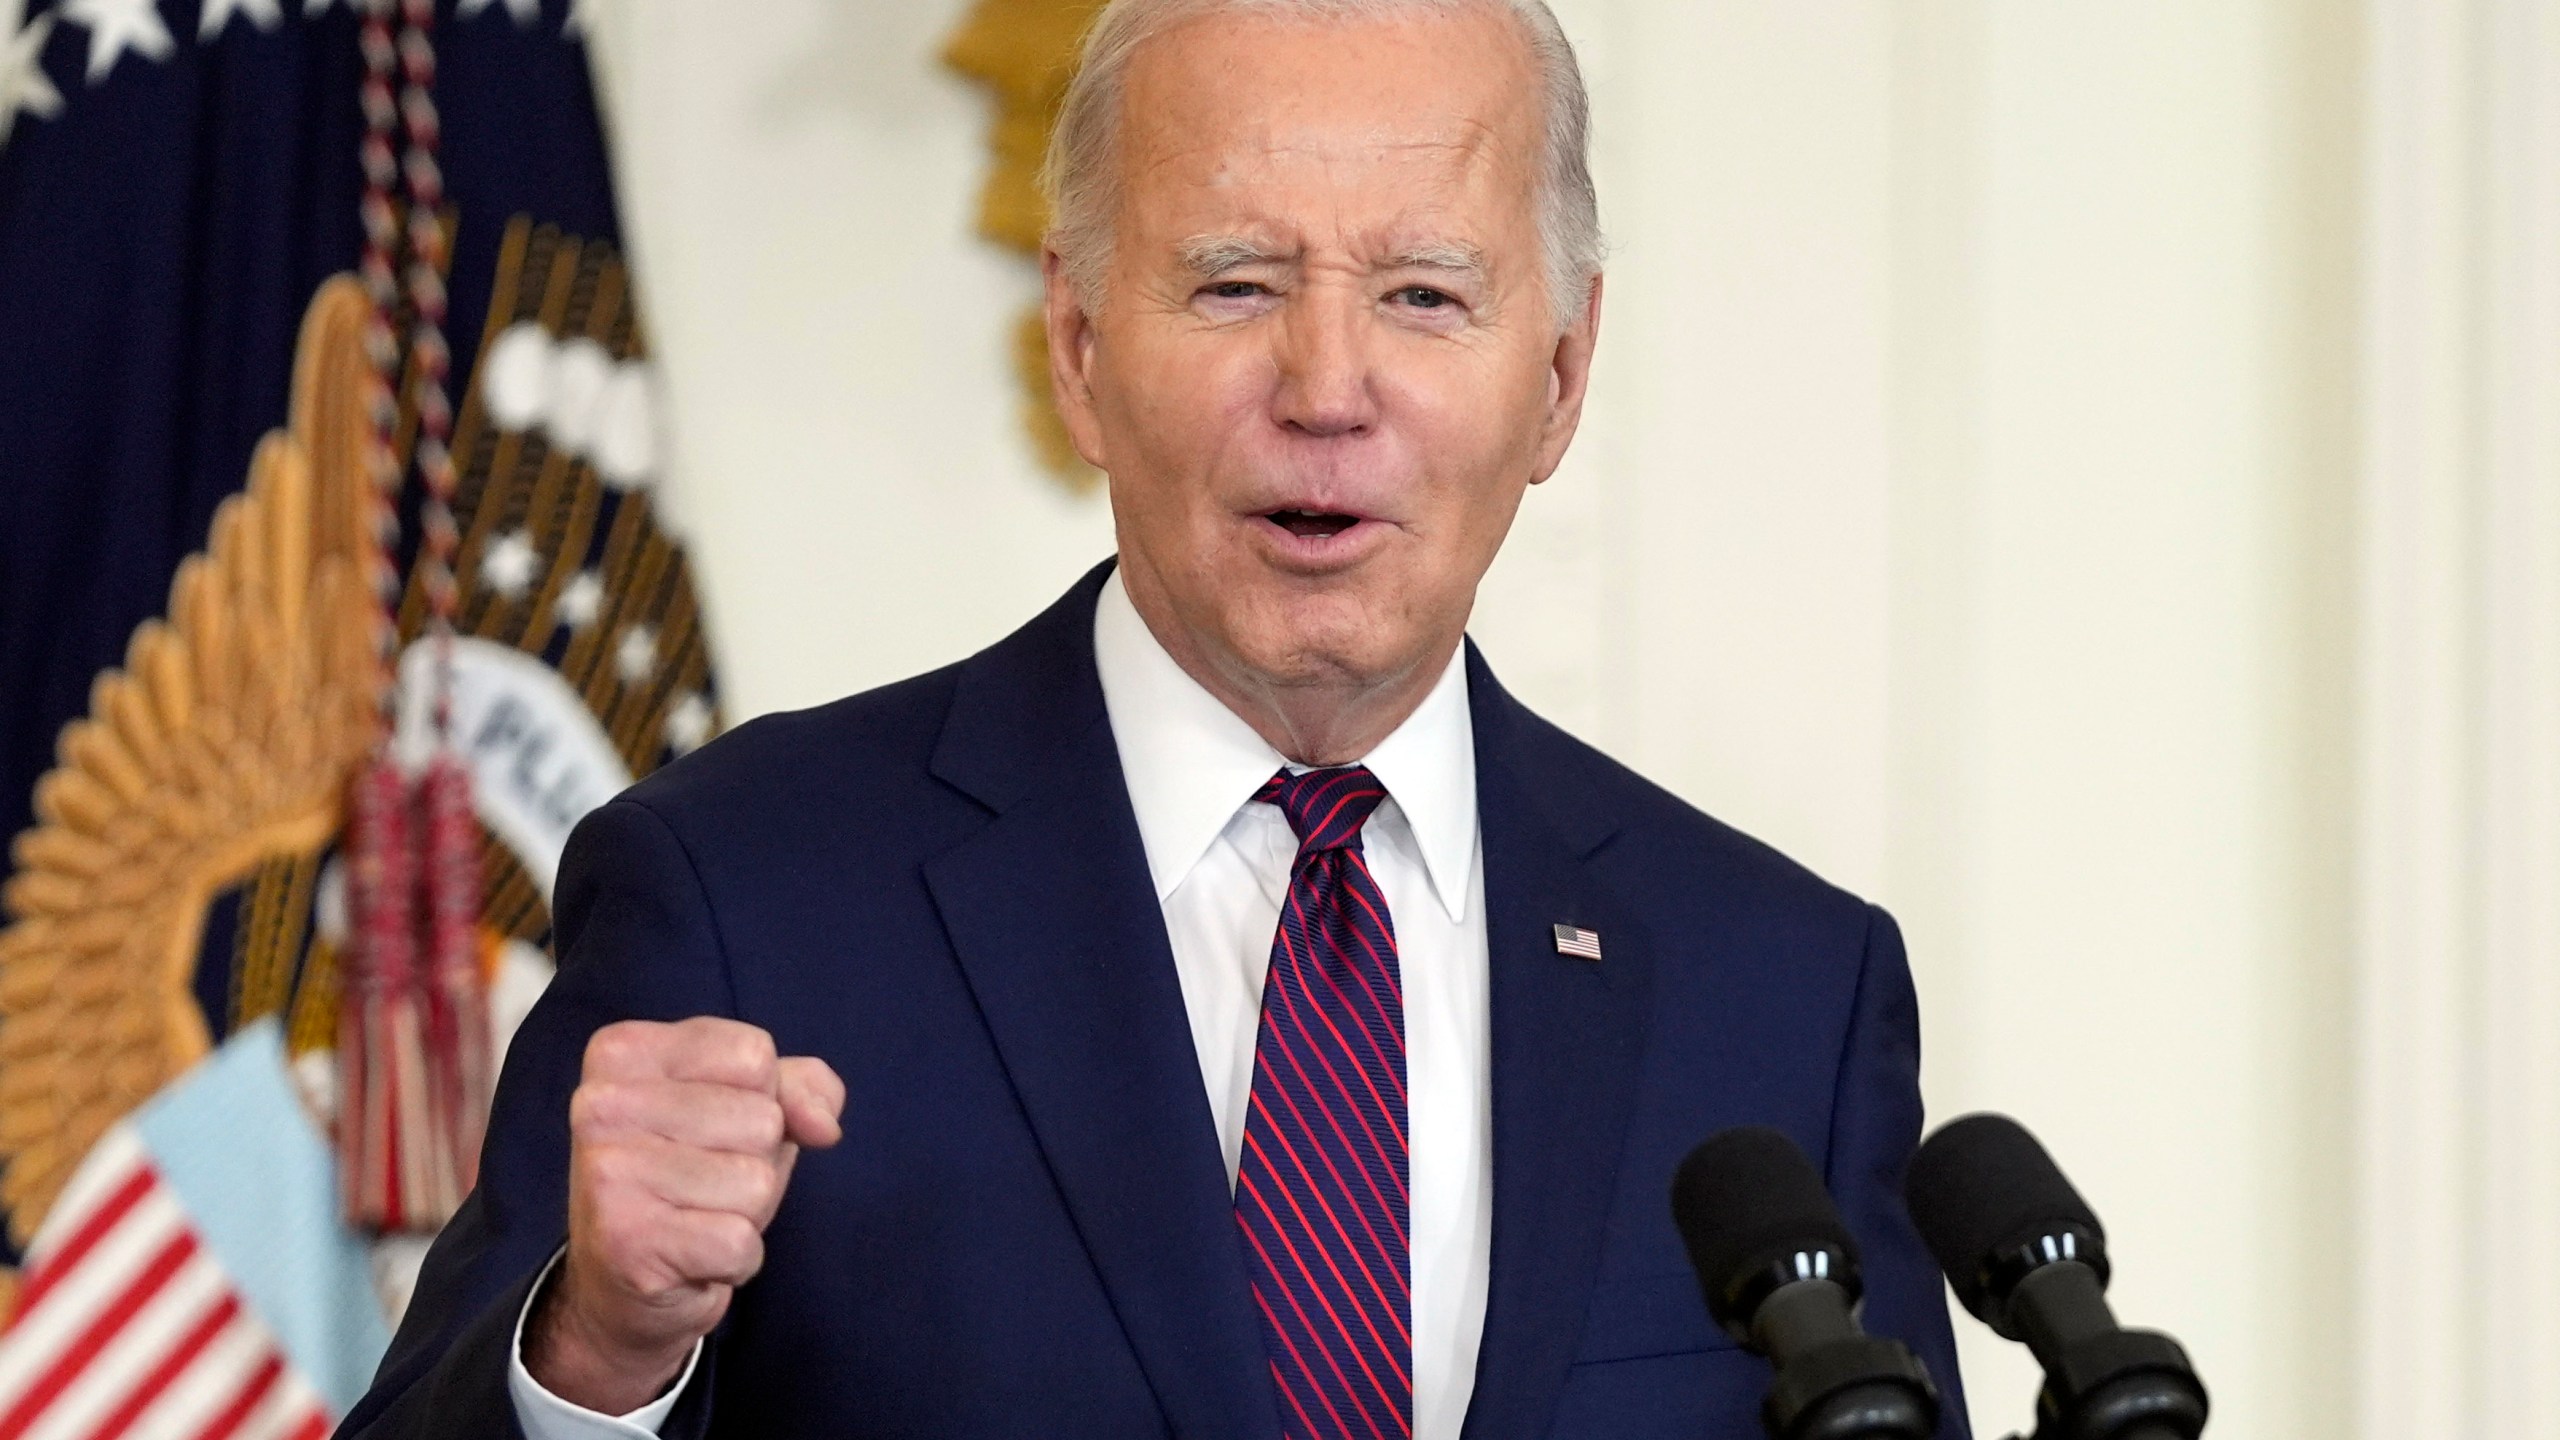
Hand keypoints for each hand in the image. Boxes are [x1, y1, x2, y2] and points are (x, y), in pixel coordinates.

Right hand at [525, 1017, 844, 1414]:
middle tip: (699, 1185)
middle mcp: (601, 1104)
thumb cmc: (690, 1178)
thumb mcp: (750, 1108)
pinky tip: (692, 1258)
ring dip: (745, 1213)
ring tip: (695, 1218)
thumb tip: (824, 1126)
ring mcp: (608, 1172)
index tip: (708, 1130)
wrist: (621, 1284)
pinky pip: (739, 1241)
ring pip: (756, 1182)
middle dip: (753, 1161)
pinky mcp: (626, 1240)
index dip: (760, 1099)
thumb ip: (800, 1087)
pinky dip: (735, 1259)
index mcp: (623, 1052)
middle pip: (762, 1118)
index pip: (753, 1054)